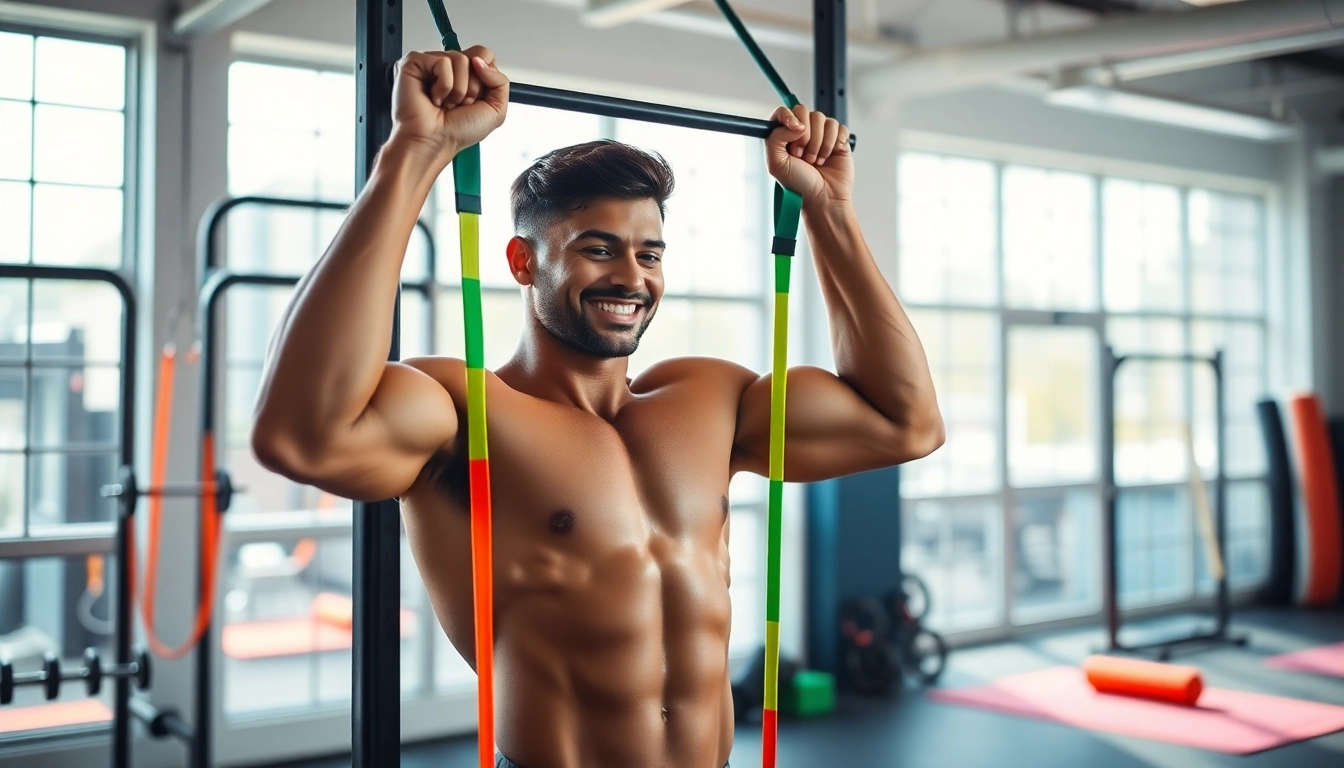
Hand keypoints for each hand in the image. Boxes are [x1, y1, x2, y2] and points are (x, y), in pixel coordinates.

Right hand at [390, 46, 508, 166]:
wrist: (434, 143)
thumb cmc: (457, 132)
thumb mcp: (496, 110)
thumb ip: (501, 81)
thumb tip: (481, 61)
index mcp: (467, 75)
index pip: (485, 56)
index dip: (486, 77)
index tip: (475, 99)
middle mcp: (450, 68)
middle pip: (476, 56)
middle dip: (473, 86)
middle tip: (459, 104)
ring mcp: (431, 63)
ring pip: (460, 59)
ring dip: (458, 90)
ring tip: (445, 103)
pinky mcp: (415, 63)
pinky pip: (442, 62)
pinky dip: (443, 86)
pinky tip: (434, 98)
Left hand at [765, 105, 851, 210]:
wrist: (823, 197)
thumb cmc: (799, 184)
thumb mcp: (776, 164)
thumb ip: (776, 138)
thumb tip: (796, 123)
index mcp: (783, 136)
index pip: (782, 111)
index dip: (788, 116)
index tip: (795, 129)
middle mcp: (801, 131)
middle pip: (803, 111)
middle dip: (804, 135)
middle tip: (802, 156)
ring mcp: (820, 133)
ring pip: (821, 118)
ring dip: (818, 143)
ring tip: (815, 160)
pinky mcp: (837, 137)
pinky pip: (837, 126)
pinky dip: (832, 142)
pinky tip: (828, 157)